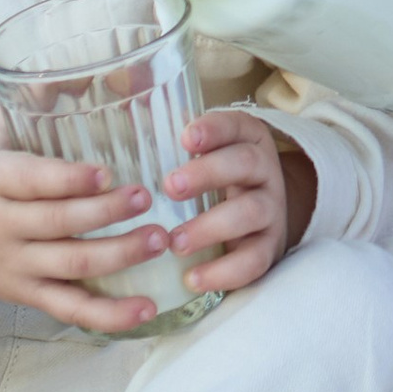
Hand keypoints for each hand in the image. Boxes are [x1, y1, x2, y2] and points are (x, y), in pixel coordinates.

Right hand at [0, 106, 175, 334]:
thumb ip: (32, 103)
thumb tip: (86, 63)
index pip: (30, 180)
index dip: (68, 179)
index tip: (106, 171)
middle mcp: (2, 226)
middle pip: (58, 224)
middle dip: (105, 213)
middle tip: (148, 199)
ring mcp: (16, 265)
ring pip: (71, 266)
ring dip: (119, 256)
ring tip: (160, 239)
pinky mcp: (29, 295)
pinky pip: (71, 309)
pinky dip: (110, 315)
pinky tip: (148, 309)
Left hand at [158, 110, 315, 299]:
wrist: (263, 217)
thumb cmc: (218, 180)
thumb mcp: (205, 154)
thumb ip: (171, 139)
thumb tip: (121, 113)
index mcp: (247, 140)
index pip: (235, 125)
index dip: (213, 129)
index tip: (186, 137)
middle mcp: (264, 171)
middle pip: (244, 164)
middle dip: (208, 173)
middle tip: (171, 187)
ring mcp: (271, 209)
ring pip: (249, 213)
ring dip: (211, 226)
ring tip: (176, 242)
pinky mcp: (269, 247)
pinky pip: (254, 260)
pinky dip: (224, 272)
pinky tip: (192, 278)